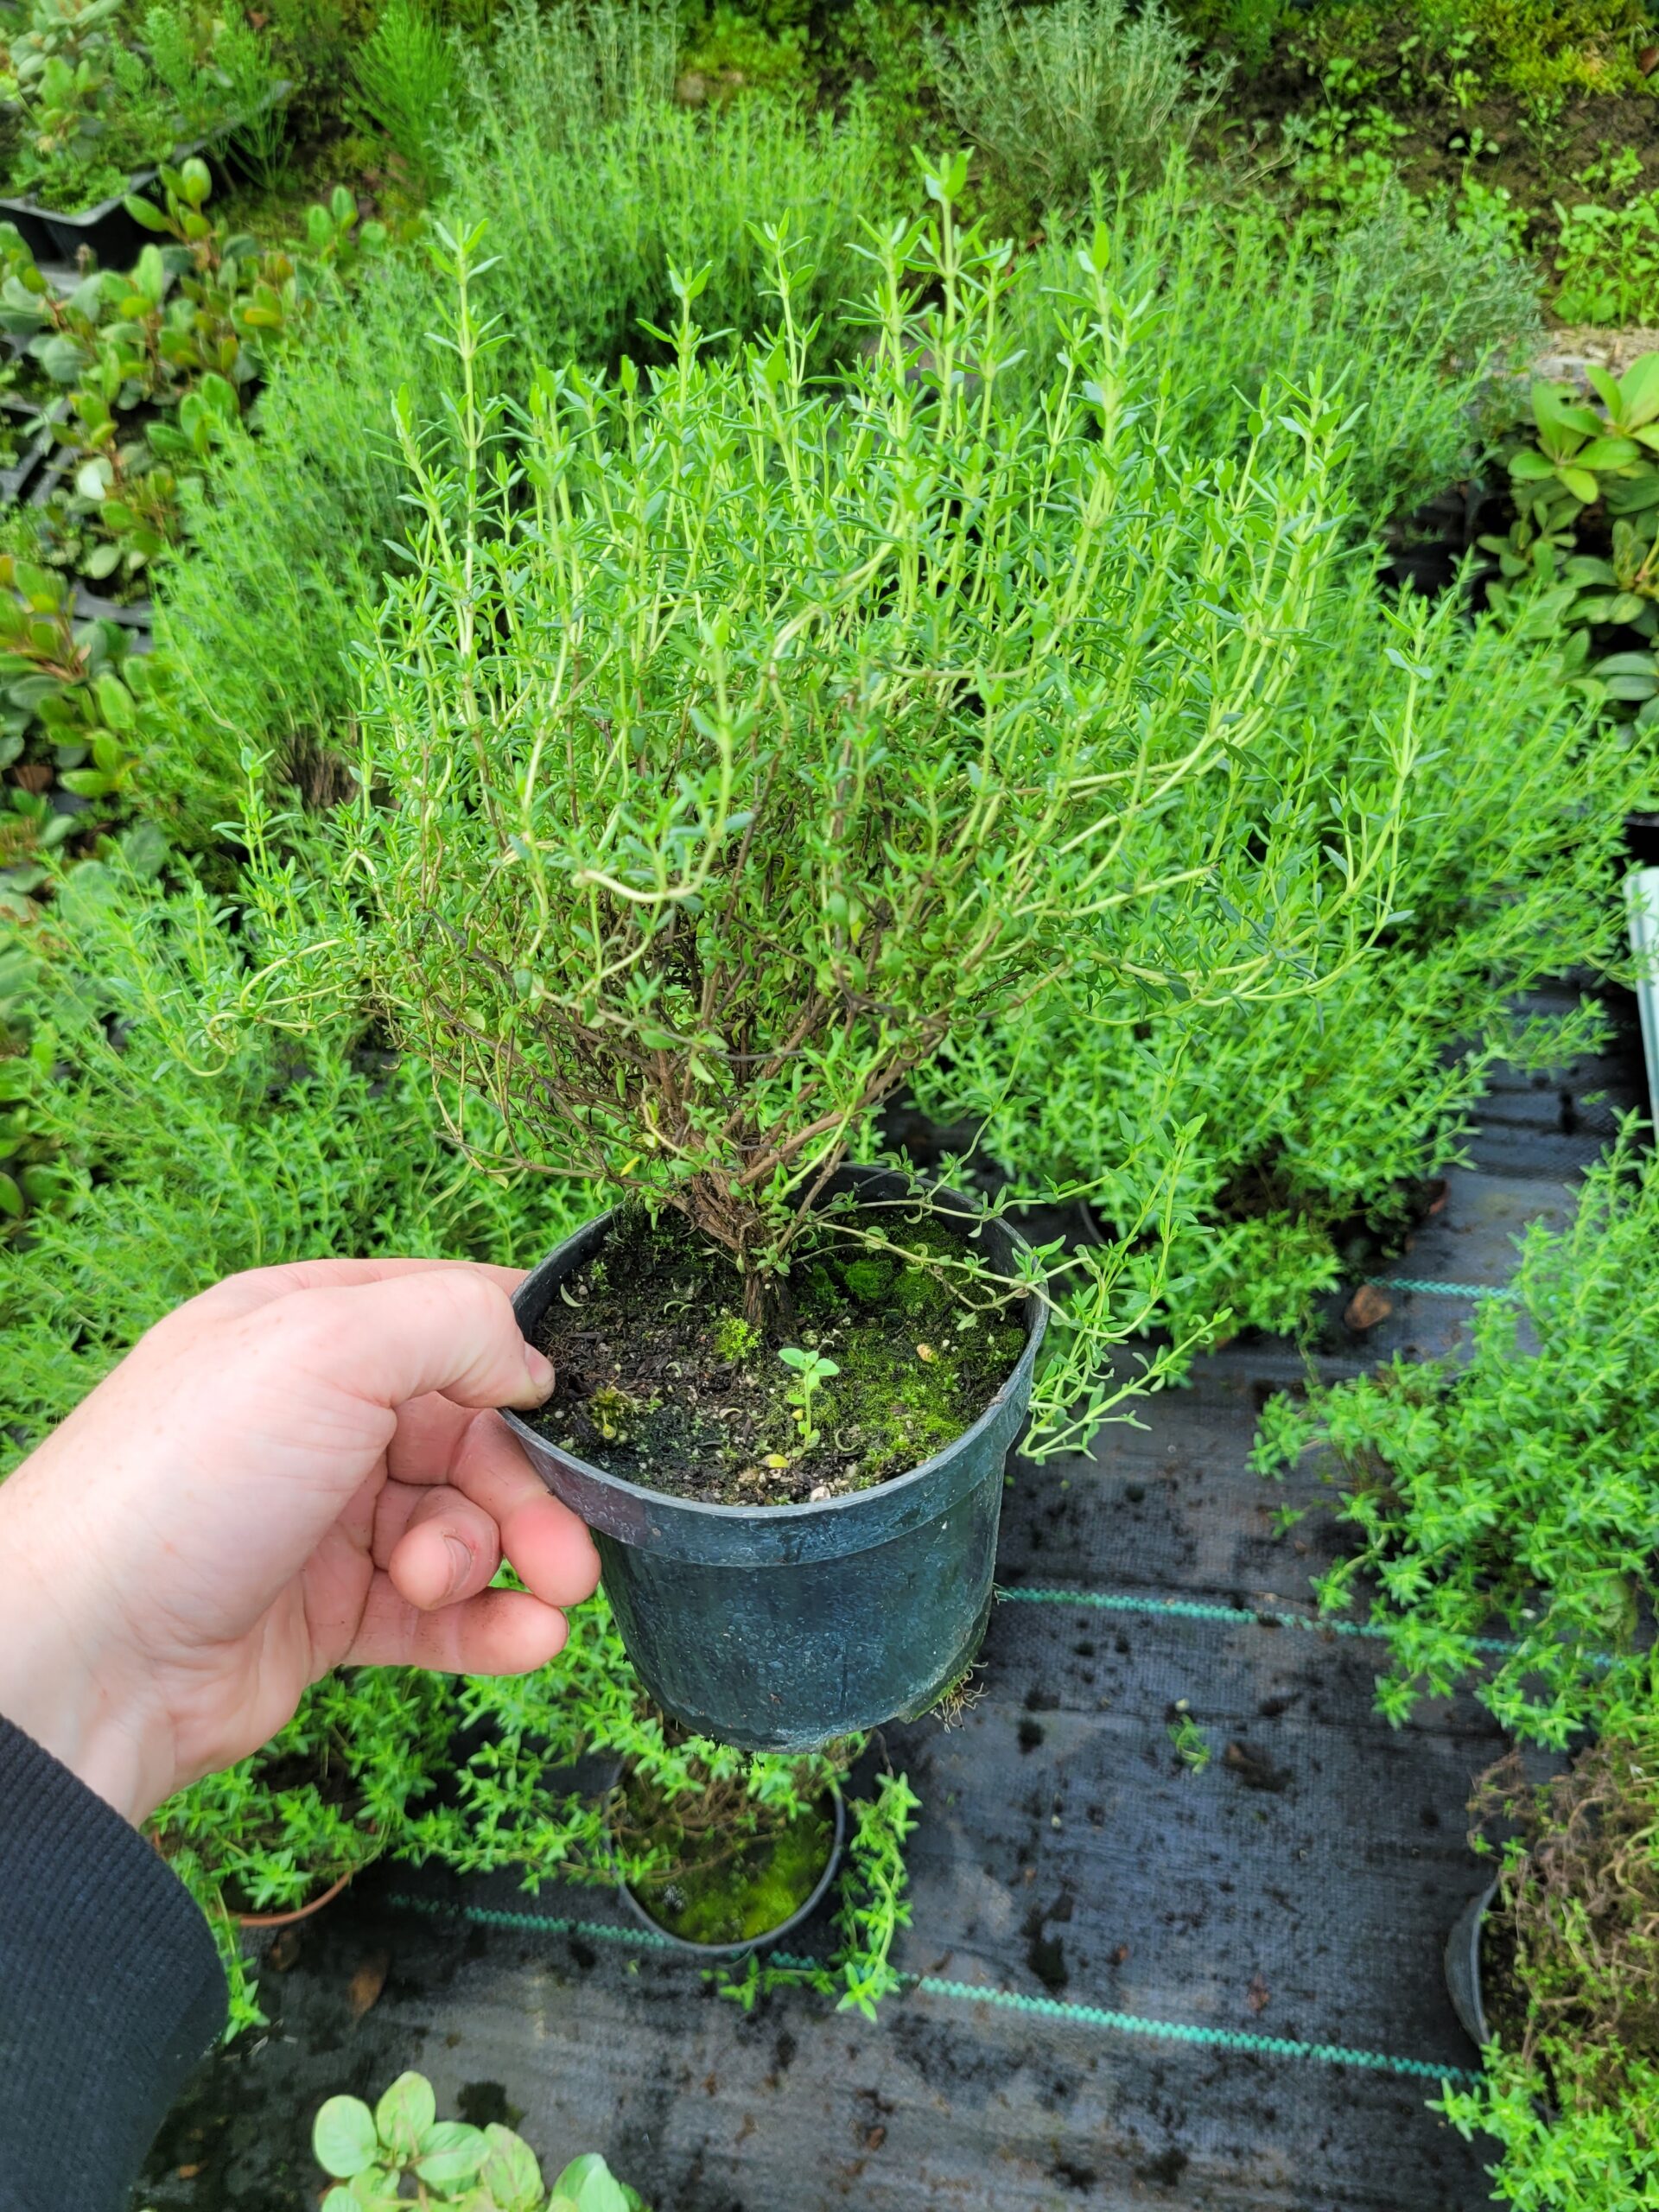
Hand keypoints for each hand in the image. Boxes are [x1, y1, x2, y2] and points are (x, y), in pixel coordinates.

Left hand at [0, 1257, 599, 1825]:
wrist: (86, 1657)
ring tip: (532, 1600)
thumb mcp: (327, 1346)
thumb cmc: (189, 1481)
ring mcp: (320, 1520)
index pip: (445, 1317)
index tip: (579, 1403)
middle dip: (530, 1492)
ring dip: (507, 1562)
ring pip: (460, 1526)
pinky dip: (490, 1625)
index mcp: (305, 1328)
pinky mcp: (326, 1615)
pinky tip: (529, 1643)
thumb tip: (532, 1362)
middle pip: (470, 1436)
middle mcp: (314, 1417)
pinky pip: (435, 1612)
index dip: (519, 1356)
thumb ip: (451, 1322)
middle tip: (569, 1553)